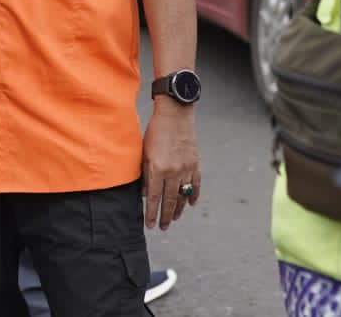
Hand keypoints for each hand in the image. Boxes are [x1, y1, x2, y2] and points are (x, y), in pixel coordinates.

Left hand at [141, 102, 199, 229]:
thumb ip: (144, 173)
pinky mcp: (195, 164)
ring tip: (174, 219)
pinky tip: (190, 204)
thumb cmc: (155, 130)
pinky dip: (193, 195)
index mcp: (157, 169)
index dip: (151, 213)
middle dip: (165, 216)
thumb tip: (144, 193)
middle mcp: (173, 172)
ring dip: (178, 209)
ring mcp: (186, 169)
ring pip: (183, 196)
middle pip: (169, 201)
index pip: (153, 198)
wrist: (175, 114)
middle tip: (162, 227)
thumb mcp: (144, 152)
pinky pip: (196, 185)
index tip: (150, 225)